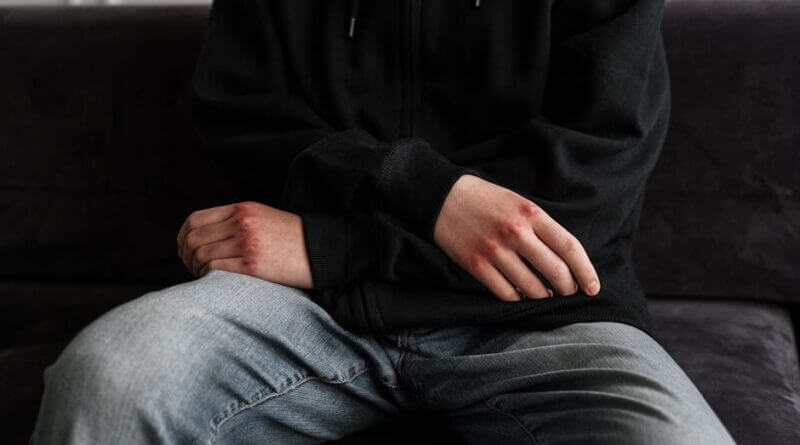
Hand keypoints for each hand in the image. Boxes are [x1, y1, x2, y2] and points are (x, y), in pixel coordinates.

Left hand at [176, 201, 313, 288]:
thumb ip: (236, 222)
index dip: (182, 237)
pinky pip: (215, 269)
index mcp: (242, 209)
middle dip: (186, 256)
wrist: (323, 251)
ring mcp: (247, 243)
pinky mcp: (253, 265)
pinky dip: (207, 277)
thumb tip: (206, 238)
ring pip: (201, 255)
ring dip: (196, 269)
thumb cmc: (293, 239)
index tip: (185, 250)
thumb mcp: (264, 218)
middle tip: (192, 267)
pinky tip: (213, 282)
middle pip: (193, 238)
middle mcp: (242, 223)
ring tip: (203, 276)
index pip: (195, 219)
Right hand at [433, 174, 600, 301]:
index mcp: (531, 214)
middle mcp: (516, 233)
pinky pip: (506, 293)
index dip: (586, 271)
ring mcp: (495, 251)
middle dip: (568, 288)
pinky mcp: (476, 265)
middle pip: (555, 271)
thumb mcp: (519, 203)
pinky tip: (521, 294)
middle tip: (568, 292)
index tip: (593, 288)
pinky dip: (518, 298)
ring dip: (543, 296)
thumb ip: (542, 227)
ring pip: (532, 287)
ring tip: (544, 294)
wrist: (442, 198)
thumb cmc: (486, 200)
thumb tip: (565, 260)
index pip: (569, 247)